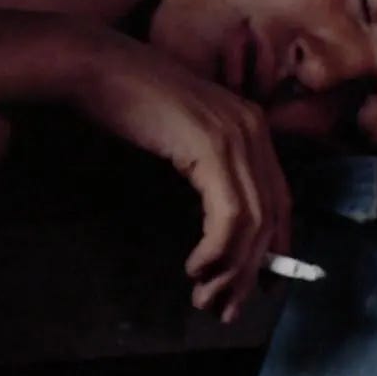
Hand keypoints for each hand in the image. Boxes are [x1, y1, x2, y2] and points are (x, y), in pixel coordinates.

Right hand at [71, 30, 291, 322]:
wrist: (96, 66)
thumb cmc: (126, 101)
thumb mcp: (179, 136)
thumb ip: (205, 166)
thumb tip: (217, 220)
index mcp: (251, 124)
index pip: (280, 199)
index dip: (275, 249)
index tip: (261, 287)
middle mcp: (253, 128)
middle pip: (271, 217)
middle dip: (251, 272)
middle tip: (226, 309)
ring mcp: (236, 135)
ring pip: (254, 222)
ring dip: (232, 270)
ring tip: (207, 298)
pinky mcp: (213, 147)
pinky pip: (230, 215)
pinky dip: (217, 250)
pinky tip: (196, 267)